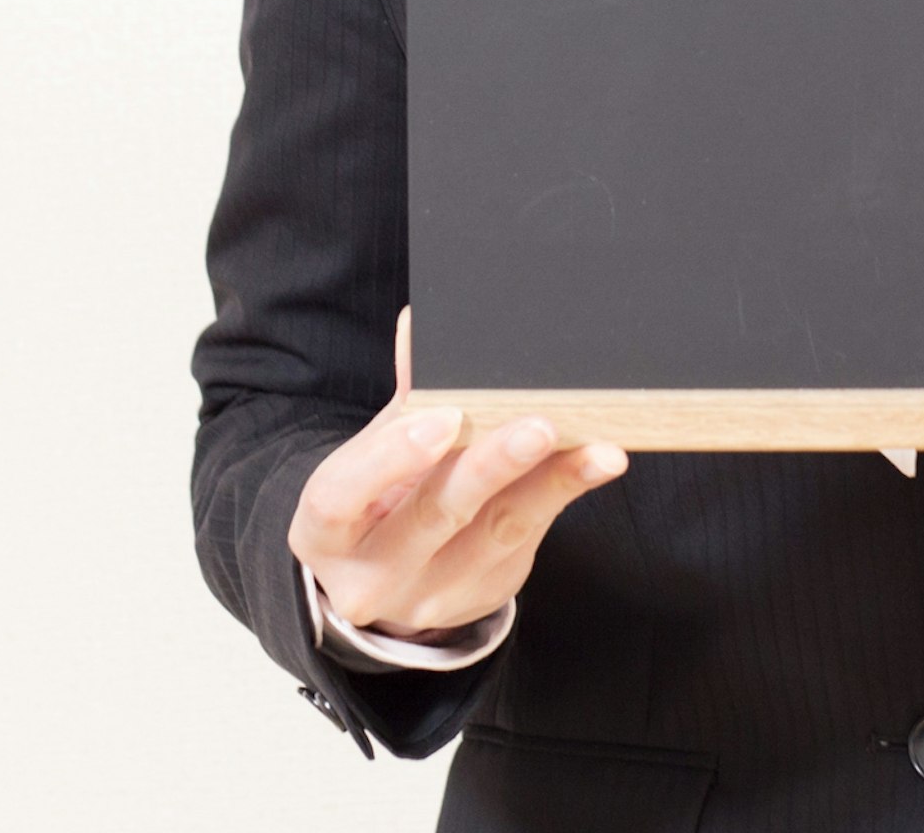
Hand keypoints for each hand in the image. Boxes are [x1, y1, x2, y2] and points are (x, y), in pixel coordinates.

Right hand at [290, 309, 628, 639]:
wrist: (386, 577)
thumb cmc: (376, 497)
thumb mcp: (371, 454)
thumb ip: (405, 399)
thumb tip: (424, 327)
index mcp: (325, 532)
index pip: (342, 497)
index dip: (391, 457)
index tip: (445, 416)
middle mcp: (372, 575)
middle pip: (434, 515)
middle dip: (492, 468)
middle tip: (539, 427)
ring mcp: (431, 596)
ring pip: (496, 534)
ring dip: (551, 485)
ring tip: (598, 450)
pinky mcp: (484, 595)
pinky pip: (529, 541)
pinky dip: (562, 496)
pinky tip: (596, 465)